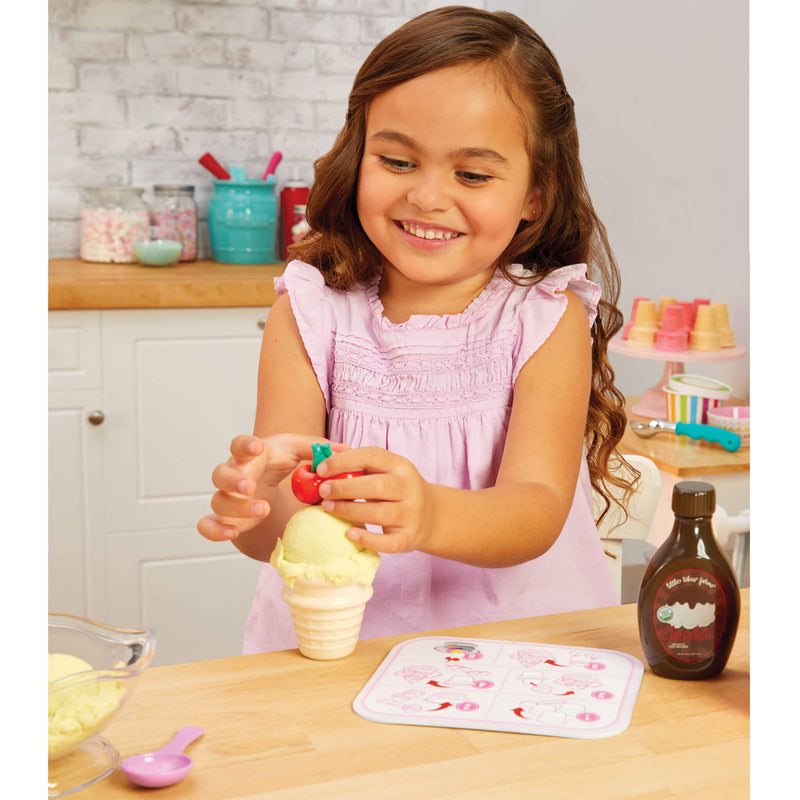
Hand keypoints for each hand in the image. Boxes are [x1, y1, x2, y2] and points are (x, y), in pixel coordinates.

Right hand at [197, 434, 347, 541]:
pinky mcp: (224, 519)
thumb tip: (347, 450)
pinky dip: (215, 530)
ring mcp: (226, 497)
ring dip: (236, 507)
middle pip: (220, 474)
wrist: (263, 482)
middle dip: (234, 480)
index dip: (244, 445)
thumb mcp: (297, 451)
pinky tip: (231, 533)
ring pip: (218, 502)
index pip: (238, 444)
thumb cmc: (278, 461)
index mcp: (250, 455)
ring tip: (262, 510)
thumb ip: (318, 449)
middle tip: (249, 486)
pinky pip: (207, 525)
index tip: (256, 446)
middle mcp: (233, 474)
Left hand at [315, 447, 435, 553]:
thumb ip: (360, 466)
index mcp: (400, 466)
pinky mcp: (409, 537)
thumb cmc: (396, 489)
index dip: (344, 461)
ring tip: (328, 508)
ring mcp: (411, 514)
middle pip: (377, 486)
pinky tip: (349, 534)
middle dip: (345, 488)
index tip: (321, 468)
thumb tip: (323, 462)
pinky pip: (388, 542)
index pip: (372, 456)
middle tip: (323, 491)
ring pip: (380, 513)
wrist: (431, 515)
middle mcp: (409, 487)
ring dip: (350, 511)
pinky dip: (368, 539)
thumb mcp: (386, 471)